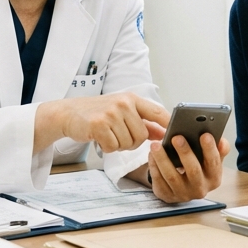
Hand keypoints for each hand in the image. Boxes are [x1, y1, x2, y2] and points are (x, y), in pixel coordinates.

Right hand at [35, 92, 168, 153]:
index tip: (177, 133)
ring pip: (128, 143)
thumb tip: (163, 133)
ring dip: (118, 145)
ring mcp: (111, 113)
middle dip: (132, 142)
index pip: (157, 112)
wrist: (69, 113)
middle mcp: (123, 104)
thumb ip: (143, 122)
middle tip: (118, 135)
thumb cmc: (98, 113)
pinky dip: (107, 148)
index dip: (168, 124)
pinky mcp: (99, 125)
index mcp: (132, 99)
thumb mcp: (122, 112)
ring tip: (108, 134)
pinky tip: (100, 138)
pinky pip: (113, 147)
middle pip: (141, 135)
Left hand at [148, 132, 228, 202]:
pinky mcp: (167, 196)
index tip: (205, 134)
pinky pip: (159, 180)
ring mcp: (183, 194)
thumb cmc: (197, 167)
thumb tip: (221, 141)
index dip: (210, 149)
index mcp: (214, 178)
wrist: (182, 187)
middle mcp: (200, 189)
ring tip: (156, 144)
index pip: (214, 163)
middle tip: (176, 137)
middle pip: (193, 171)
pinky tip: (151, 154)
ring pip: (172, 176)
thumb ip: (217, 149)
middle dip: (185, 152)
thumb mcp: (209, 159)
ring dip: (163, 159)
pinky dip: (154, 166)